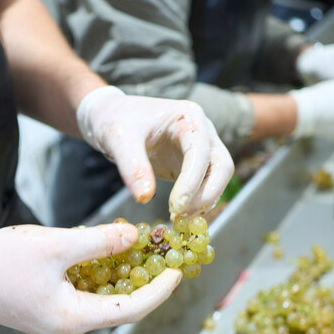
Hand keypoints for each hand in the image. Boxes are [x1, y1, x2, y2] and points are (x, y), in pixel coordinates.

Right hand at [0, 224, 181, 333]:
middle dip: (143, 280)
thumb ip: (99, 242)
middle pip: (119, 307)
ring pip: (101, 300)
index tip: (178, 272)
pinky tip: (104, 255)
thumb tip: (133, 237)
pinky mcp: (48, 311)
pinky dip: (98, 277)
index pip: (131, 309)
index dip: (159, 290)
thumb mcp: (56, 246)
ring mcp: (57, 322)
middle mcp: (68, 327)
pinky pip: (83, 296)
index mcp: (73, 318)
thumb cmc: (0, 262)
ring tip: (139, 250)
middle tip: (162, 256)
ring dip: (120, 277)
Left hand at [77, 86, 233, 215]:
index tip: (177, 206)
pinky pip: (204, 186)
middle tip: (181, 215)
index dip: (192, 181)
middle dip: (206, 194)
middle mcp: (202, 131)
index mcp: (188, 117)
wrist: (112, 115)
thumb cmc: (115, 119)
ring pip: (217, 178)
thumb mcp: (118, 138)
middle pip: (222, 166)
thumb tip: (145, 198)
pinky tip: (177, 215)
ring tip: (176, 218)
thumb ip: (132, 166)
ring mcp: (200, 148)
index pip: (201, 151)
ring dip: (202, 202)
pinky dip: (196, 203)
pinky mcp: (192, 165)